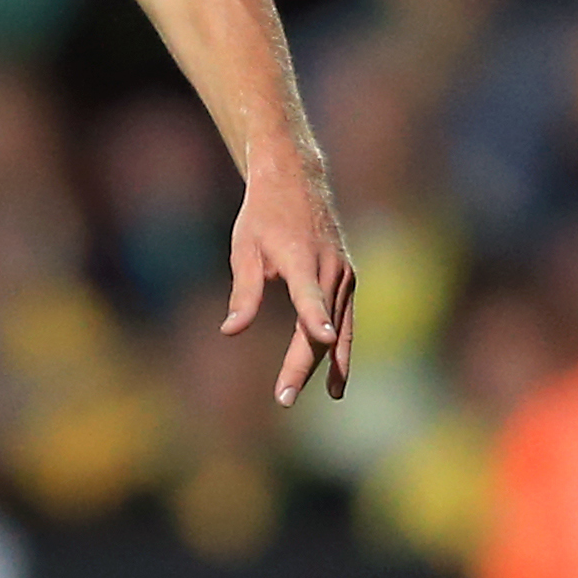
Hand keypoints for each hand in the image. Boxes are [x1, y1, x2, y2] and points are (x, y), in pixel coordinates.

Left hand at [219, 153, 354, 407]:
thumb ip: (244, 291)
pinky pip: (347, 320)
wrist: (297, 178)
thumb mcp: (244, 247)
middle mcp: (329, 268)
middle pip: (321, 325)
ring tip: (330, 398)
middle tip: (284, 398)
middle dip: (303, 365)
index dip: (315, 318)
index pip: (309, 294)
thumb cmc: (262, 214)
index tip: (322, 339)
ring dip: (331, 365)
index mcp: (301, 257)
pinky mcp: (347, 278)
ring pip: (340, 327)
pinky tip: (338, 379)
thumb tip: (230, 331)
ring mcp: (343, 274)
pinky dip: (343, 348)